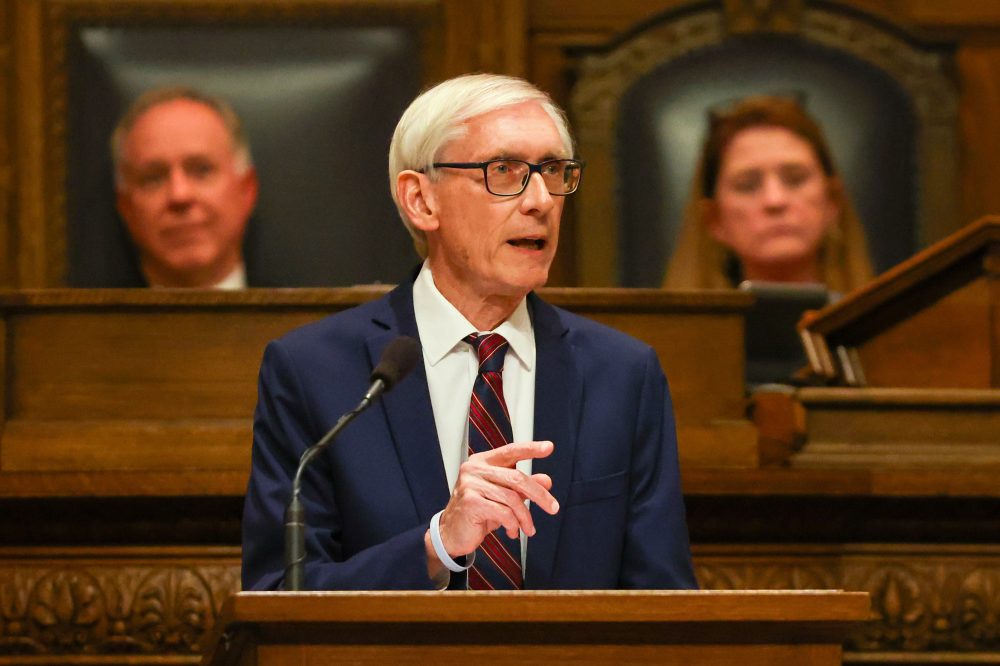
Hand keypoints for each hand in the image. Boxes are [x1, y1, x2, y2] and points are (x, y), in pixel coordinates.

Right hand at [437, 440, 558, 558]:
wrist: (452, 534)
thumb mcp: (503, 497)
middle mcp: (475, 469)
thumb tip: (546, 480)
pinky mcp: (471, 502)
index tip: (549, 447)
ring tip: (528, 529)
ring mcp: (471, 485)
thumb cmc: (478, 512)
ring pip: (512, 498)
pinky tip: (513, 532)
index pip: (510, 451)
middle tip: (553, 507)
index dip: (531, 449)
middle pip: (516, 478)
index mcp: (482, 462)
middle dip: (539, 494)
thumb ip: (523, 487)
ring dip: (525, 517)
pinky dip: (513, 524)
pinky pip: (503, 513)